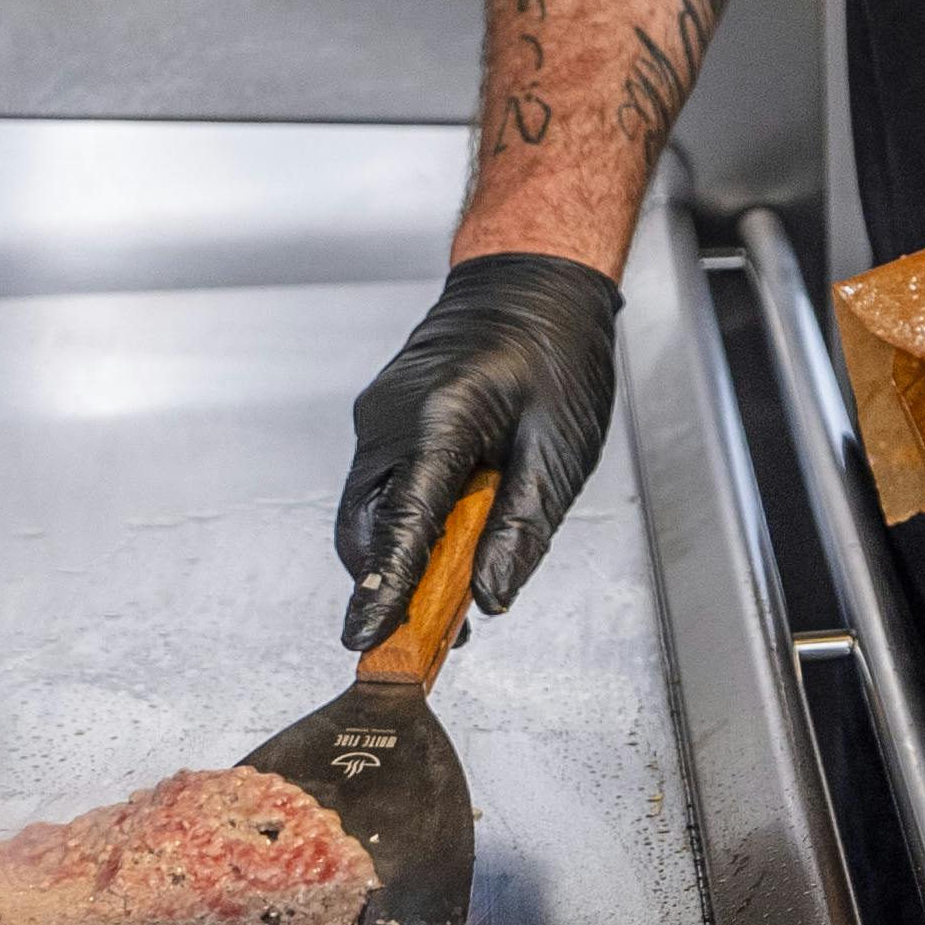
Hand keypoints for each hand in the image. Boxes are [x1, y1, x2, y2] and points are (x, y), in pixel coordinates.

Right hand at [337, 253, 623, 649]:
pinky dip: (403, 528)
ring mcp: (378, 418)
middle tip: (425, 642)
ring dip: (398, 561)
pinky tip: (444, 549)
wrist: (532, 282)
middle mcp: (390, 419)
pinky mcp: (383, 421)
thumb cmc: (557, 353)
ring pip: (369, 513)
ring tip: (445, 604)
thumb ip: (521, 527)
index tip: (364, 639)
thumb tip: (489, 597)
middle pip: (369, 528)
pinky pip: (382, 488)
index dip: (383, 590)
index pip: (401, 524)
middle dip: (388, 589)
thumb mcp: (560, 448)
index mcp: (438, 419)